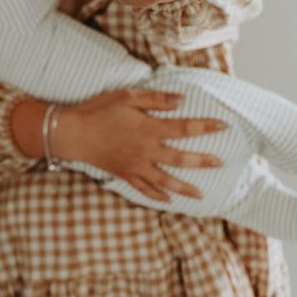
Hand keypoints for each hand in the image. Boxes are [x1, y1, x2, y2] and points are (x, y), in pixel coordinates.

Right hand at [56, 89, 226, 201]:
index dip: (206, 127)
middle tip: (220, 163)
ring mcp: (136, 166)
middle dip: (203, 162)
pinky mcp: (125, 175)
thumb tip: (180, 100)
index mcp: (149, 129)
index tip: (224, 126)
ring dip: (185, 188)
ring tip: (201, 194)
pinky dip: (157, 196)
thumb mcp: (126, 97)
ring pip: (166, 181)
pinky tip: (168, 200)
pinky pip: (145, 189)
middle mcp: (146, 151)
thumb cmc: (98, 111)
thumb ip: (155, 100)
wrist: (73, 134)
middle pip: (181, 159)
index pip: (185, 128)